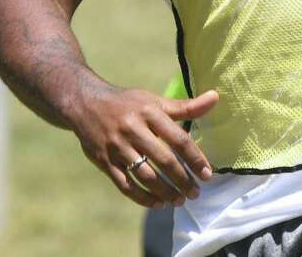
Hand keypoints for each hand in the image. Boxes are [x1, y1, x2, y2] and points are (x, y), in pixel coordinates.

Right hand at [70, 85, 219, 207]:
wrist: (86, 104)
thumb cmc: (129, 103)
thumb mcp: (155, 100)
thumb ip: (185, 106)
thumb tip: (215, 97)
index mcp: (150, 113)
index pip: (178, 139)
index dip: (195, 158)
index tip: (207, 174)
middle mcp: (134, 130)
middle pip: (163, 160)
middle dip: (182, 179)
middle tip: (195, 193)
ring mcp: (117, 147)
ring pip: (144, 175)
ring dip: (164, 191)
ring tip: (179, 200)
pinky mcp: (104, 161)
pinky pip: (125, 185)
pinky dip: (142, 197)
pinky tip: (157, 203)